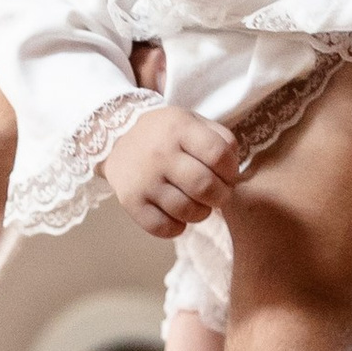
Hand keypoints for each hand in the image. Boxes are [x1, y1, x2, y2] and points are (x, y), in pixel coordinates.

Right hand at [102, 100, 241, 239]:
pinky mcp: (130, 202)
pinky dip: (177, 228)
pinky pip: (162, 227)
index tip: (228, 175)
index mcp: (178, 128)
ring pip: (186, 210)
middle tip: (218, 195)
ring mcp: (143, 179)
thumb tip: (235, 172)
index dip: (231, 171)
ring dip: (201, 214)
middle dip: (221, 196)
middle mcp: (159, 153)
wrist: (116, 139)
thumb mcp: (192, 122)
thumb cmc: (164, 134)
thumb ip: (220, 139)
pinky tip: (179, 218)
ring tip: (199, 205)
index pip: (219, 155)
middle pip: (205, 186)